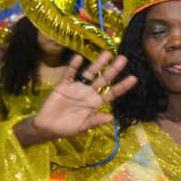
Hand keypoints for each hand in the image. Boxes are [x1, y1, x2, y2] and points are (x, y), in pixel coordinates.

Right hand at [19, 53, 136, 143]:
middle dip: (113, 69)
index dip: (122, 86)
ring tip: (106, 53)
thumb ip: (95, 121)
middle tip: (123, 58)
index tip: (134, 78)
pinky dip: (73, 66)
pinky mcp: (63, 86)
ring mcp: (77, 88)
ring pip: (89, 74)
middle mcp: (89, 93)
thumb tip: (111, 117)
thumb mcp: (83, 126)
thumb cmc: (67, 128)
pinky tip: (78, 58)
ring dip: (97, 64)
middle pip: (104, 79)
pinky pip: (69, 74)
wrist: (47, 127)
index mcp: (96, 103)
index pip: (112, 93)